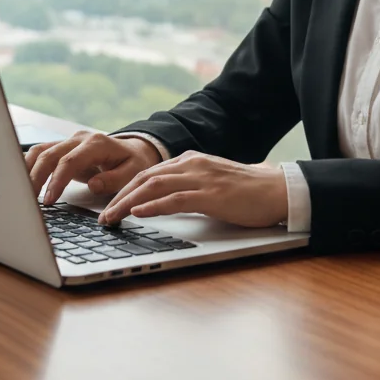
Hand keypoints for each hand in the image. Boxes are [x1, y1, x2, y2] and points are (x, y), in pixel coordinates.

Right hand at [25, 131, 160, 203]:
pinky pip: (41, 153)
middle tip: (28, 201)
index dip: (57, 180)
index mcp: (96, 143)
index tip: (49, 200)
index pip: (69, 161)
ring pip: (40, 151)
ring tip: (20, 193)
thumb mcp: (133, 172)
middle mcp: (79, 139)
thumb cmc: (133, 162)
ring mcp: (69, 141)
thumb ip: (114, 179)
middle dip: (36, 178)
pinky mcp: (62, 148)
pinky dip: (28, 166)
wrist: (134, 150)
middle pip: (49, 154)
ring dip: (27, 170)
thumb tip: (93, 184)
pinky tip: (21, 181)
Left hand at [98, 151, 288, 228]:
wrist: (277, 190)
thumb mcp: (210, 183)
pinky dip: (154, 205)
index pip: (148, 173)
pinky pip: (176, 199)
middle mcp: (192, 164)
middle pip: (144, 177)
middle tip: (102, 216)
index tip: (108, 206)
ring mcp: (201, 178)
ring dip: (128, 203)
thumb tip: (160, 201)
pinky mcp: (212, 195)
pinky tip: (139, 213)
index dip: (124, 189)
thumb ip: (187, 187)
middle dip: (119, 197)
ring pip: (154, 186)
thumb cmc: (246, 191)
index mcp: (190, 160)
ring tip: (111, 218)